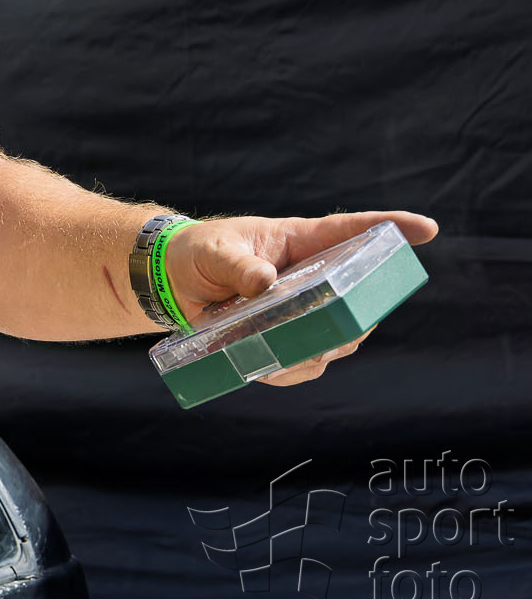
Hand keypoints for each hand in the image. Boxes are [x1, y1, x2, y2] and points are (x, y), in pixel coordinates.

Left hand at [164, 210, 437, 384]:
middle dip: (356, 316)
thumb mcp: (213, 252)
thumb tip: (264, 282)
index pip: (352, 232)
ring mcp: (303, 313)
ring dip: (320, 348)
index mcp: (301, 243)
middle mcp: (312, 279)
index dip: (391, 229)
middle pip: (357, 299)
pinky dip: (289, 369)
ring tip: (288, 347)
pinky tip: (266, 366)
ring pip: (337, 339)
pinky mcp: (286, 341)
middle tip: (338, 324)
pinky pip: (303, 364)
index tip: (427, 230)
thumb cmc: (199, 252)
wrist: (172, 280)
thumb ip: (236, 264)